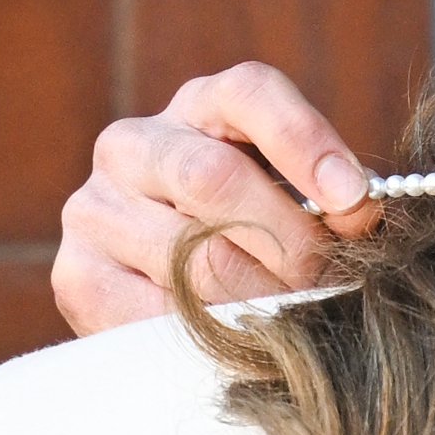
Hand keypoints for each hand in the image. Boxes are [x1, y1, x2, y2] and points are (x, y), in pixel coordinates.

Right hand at [52, 63, 379, 334]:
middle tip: (327, 282)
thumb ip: (329, 200)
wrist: (170, 301)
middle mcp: (133, 144)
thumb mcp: (296, 203)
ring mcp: (95, 208)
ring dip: (260, 297)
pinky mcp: (77, 275)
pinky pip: (158, 312)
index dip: (305, 141)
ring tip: (295, 319)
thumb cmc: (259, 244)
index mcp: (199, 107)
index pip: (249, 93)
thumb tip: (357, 212)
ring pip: (190, 254)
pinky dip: (213, 333)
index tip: (354, 200)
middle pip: (213, 179)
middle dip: (288, 242)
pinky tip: (242, 340)